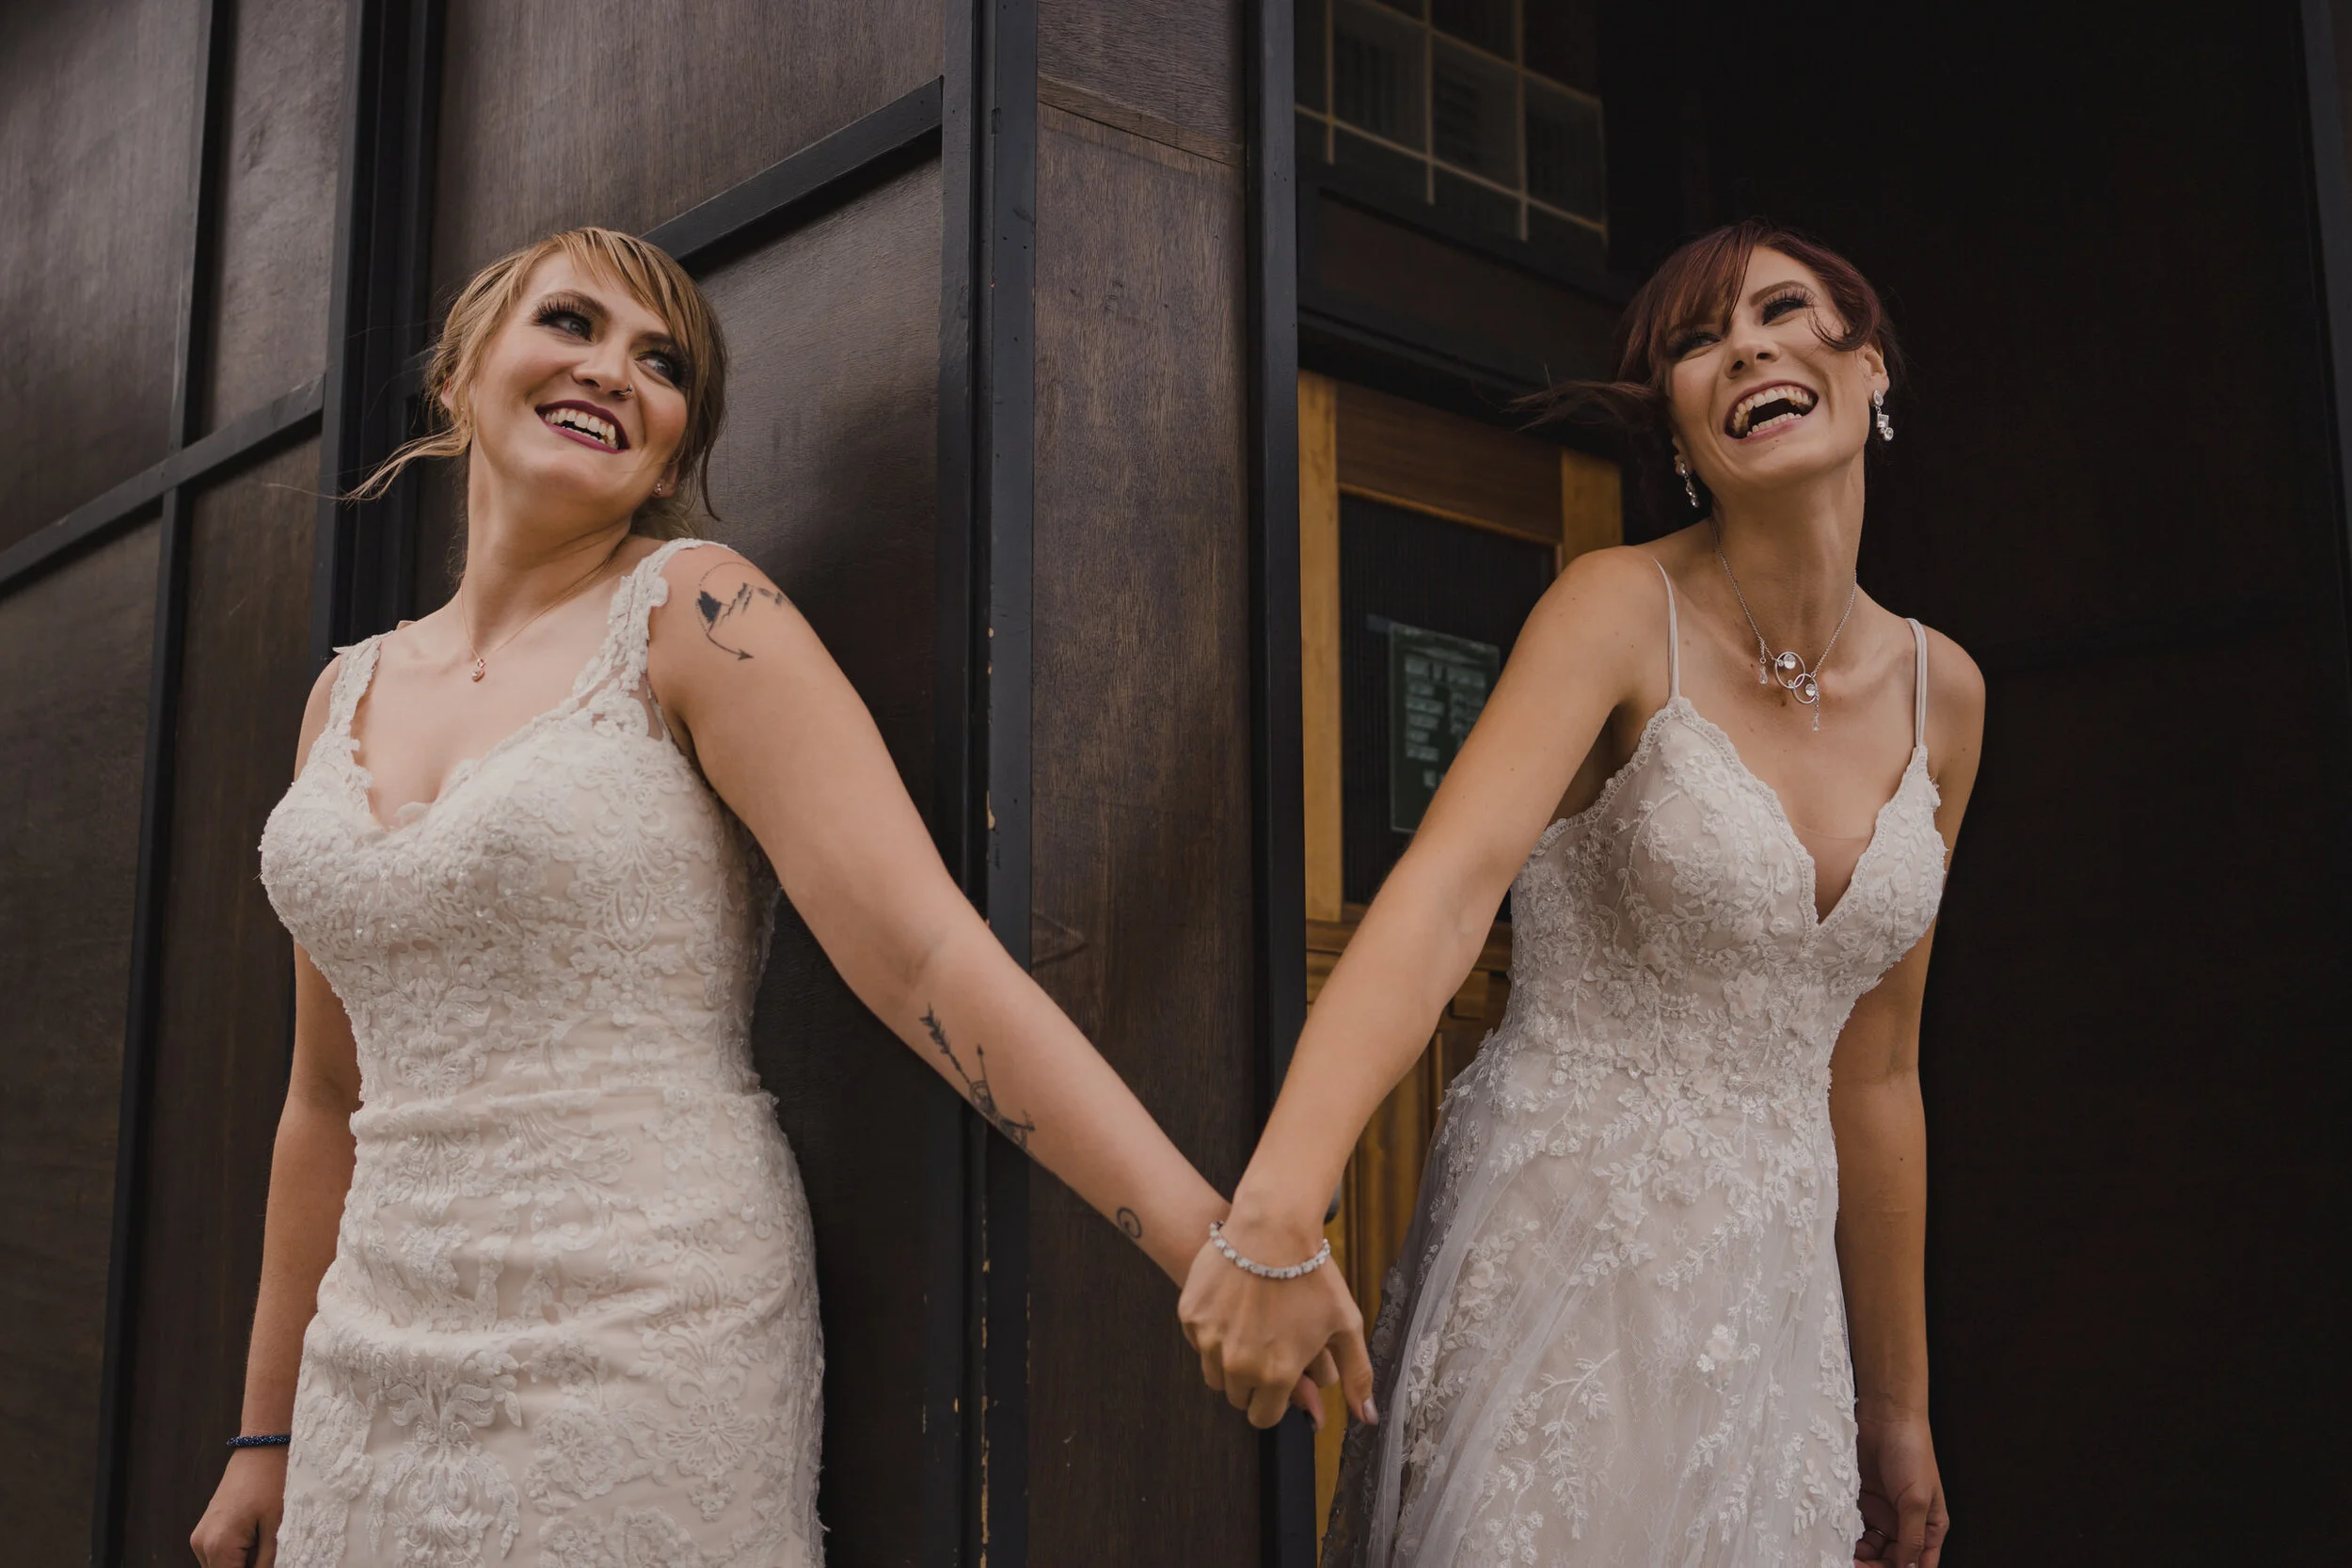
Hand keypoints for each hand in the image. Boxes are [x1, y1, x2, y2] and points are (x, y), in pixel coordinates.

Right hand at [190, 1446, 285, 1567]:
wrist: (261, 1449)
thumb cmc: (272, 1482)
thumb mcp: (276, 1527)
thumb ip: (266, 1562)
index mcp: (218, 1545)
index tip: (266, 1560)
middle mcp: (201, 1544)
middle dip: (247, 1567)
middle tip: (267, 1551)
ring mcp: (199, 1537)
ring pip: (220, 1567)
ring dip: (240, 1563)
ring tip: (261, 1541)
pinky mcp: (204, 1531)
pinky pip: (218, 1555)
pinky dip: (235, 1555)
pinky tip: (255, 1537)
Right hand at [1178, 1222, 1375, 1430]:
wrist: (1272, 1228)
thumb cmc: (1311, 1275)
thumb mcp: (1346, 1325)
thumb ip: (1356, 1375)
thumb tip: (1367, 1416)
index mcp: (1276, 1375)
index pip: (1264, 1417)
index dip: (1275, 1402)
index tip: (1280, 1381)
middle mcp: (1239, 1365)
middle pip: (1238, 1396)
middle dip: (1253, 1382)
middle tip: (1268, 1348)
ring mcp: (1210, 1341)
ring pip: (1214, 1373)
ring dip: (1230, 1362)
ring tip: (1251, 1330)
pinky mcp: (1191, 1317)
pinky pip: (1198, 1341)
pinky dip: (1212, 1332)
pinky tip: (1232, 1309)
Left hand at [1852, 1410, 1946, 1567]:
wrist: (1885, 1417)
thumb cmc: (1912, 1452)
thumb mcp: (1917, 1499)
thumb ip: (1912, 1535)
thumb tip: (1910, 1567)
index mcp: (1930, 1526)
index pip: (1919, 1562)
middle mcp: (1907, 1522)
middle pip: (1894, 1558)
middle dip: (1877, 1566)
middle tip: (1856, 1565)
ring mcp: (1884, 1511)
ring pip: (1874, 1547)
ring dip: (1861, 1554)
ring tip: (1846, 1554)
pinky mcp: (1863, 1500)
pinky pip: (1856, 1527)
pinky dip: (1849, 1536)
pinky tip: (1840, 1538)